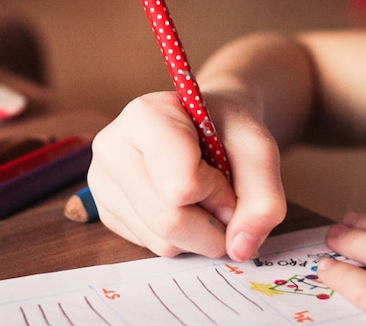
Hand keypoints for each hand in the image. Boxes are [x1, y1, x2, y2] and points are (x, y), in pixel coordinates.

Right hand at [88, 91, 285, 260]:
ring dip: (199, 233)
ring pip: (161, 241)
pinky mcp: (106, 211)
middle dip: (212, 223)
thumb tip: (240, 249)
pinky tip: (181, 205)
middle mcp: (111, 147)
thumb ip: (263, 198)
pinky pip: (151, 246)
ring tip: (201, 196)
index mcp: (143, 116)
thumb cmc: (228, 129)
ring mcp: (102, 182)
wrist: (207, 124)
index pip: (181, 185)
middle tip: (224, 198)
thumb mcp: (259, 149)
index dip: (217, 191)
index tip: (224, 170)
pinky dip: (181, 238)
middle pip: (168, 220)